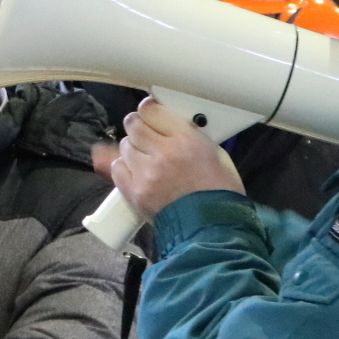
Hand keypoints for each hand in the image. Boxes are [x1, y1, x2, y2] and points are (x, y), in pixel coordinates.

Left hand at [94, 97, 244, 221]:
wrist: (213, 228)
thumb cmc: (220, 192)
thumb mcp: (215, 153)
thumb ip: (188, 134)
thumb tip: (163, 124)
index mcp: (187, 140)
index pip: (151, 109)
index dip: (149, 109)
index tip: (150, 112)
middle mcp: (163, 153)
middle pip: (134, 125)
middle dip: (138, 126)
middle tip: (146, 133)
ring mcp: (146, 173)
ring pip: (125, 146)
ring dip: (133, 148)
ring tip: (146, 157)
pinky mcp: (135, 192)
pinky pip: (118, 168)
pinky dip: (125, 167)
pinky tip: (138, 172)